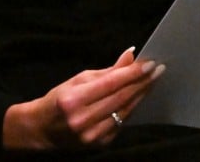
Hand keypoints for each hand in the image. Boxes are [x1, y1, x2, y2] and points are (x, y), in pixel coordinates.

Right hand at [1, 48, 164, 149]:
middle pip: (121, 98)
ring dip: (140, 96)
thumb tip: (130, 57)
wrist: (43, 128)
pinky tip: (136, 99)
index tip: (149, 63)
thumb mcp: (76, 81)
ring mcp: (92, 133)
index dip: (131, 73)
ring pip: (125, 111)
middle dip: (141, 83)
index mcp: (73, 99)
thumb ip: (105, 72)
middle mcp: (83, 118)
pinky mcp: (100, 143)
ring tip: (150, 82)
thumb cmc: (58, 99)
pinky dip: (130, 109)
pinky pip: (122, 123)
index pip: (110, 84)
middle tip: (157, 70)